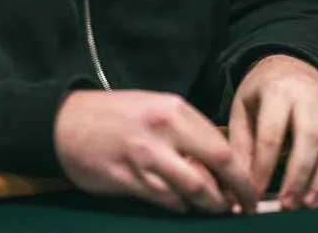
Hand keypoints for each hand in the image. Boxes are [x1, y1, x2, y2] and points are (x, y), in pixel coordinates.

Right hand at [54, 89, 258, 215]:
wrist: (66, 122)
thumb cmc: (116, 115)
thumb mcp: (155, 109)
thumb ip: (187, 132)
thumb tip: (221, 163)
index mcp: (174, 110)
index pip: (222, 148)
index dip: (241, 175)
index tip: (251, 191)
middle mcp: (163, 132)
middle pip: (214, 171)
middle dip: (235, 195)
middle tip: (242, 209)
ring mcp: (145, 157)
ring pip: (192, 191)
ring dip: (208, 206)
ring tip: (214, 208)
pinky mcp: (128, 180)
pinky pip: (166, 201)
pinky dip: (180, 207)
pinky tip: (182, 205)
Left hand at [227, 54, 317, 210]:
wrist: (292, 64)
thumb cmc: (263, 91)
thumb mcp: (242, 108)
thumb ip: (241, 145)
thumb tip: (240, 184)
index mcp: (278, 90)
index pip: (271, 134)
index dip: (263, 167)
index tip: (254, 193)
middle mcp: (309, 94)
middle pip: (308, 139)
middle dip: (298, 176)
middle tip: (288, 204)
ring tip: (309, 203)